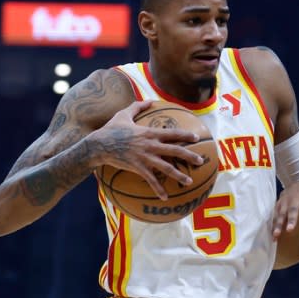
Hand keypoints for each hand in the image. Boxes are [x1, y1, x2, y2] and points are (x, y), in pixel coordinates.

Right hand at [87, 100, 203, 199]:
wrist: (97, 145)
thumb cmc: (110, 129)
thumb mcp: (123, 114)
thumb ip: (137, 107)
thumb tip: (149, 100)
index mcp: (149, 133)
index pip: (172, 133)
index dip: (185, 135)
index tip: (196, 138)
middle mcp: (150, 145)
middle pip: (174, 150)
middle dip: (189, 156)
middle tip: (200, 161)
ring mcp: (144, 157)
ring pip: (166, 168)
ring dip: (179, 175)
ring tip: (190, 182)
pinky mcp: (137, 168)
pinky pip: (150, 180)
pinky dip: (158, 189)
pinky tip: (165, 197)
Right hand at [272, 181, 298, 237]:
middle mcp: (294, 197)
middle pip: (292, 209)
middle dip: (291, 219)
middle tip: (289, 230)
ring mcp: (285, 200)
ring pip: (281, 212)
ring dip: (278, 224)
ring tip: (276, 235)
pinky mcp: (278, 203)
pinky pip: (275, 215)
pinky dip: (273, 225)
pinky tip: (274, 236)